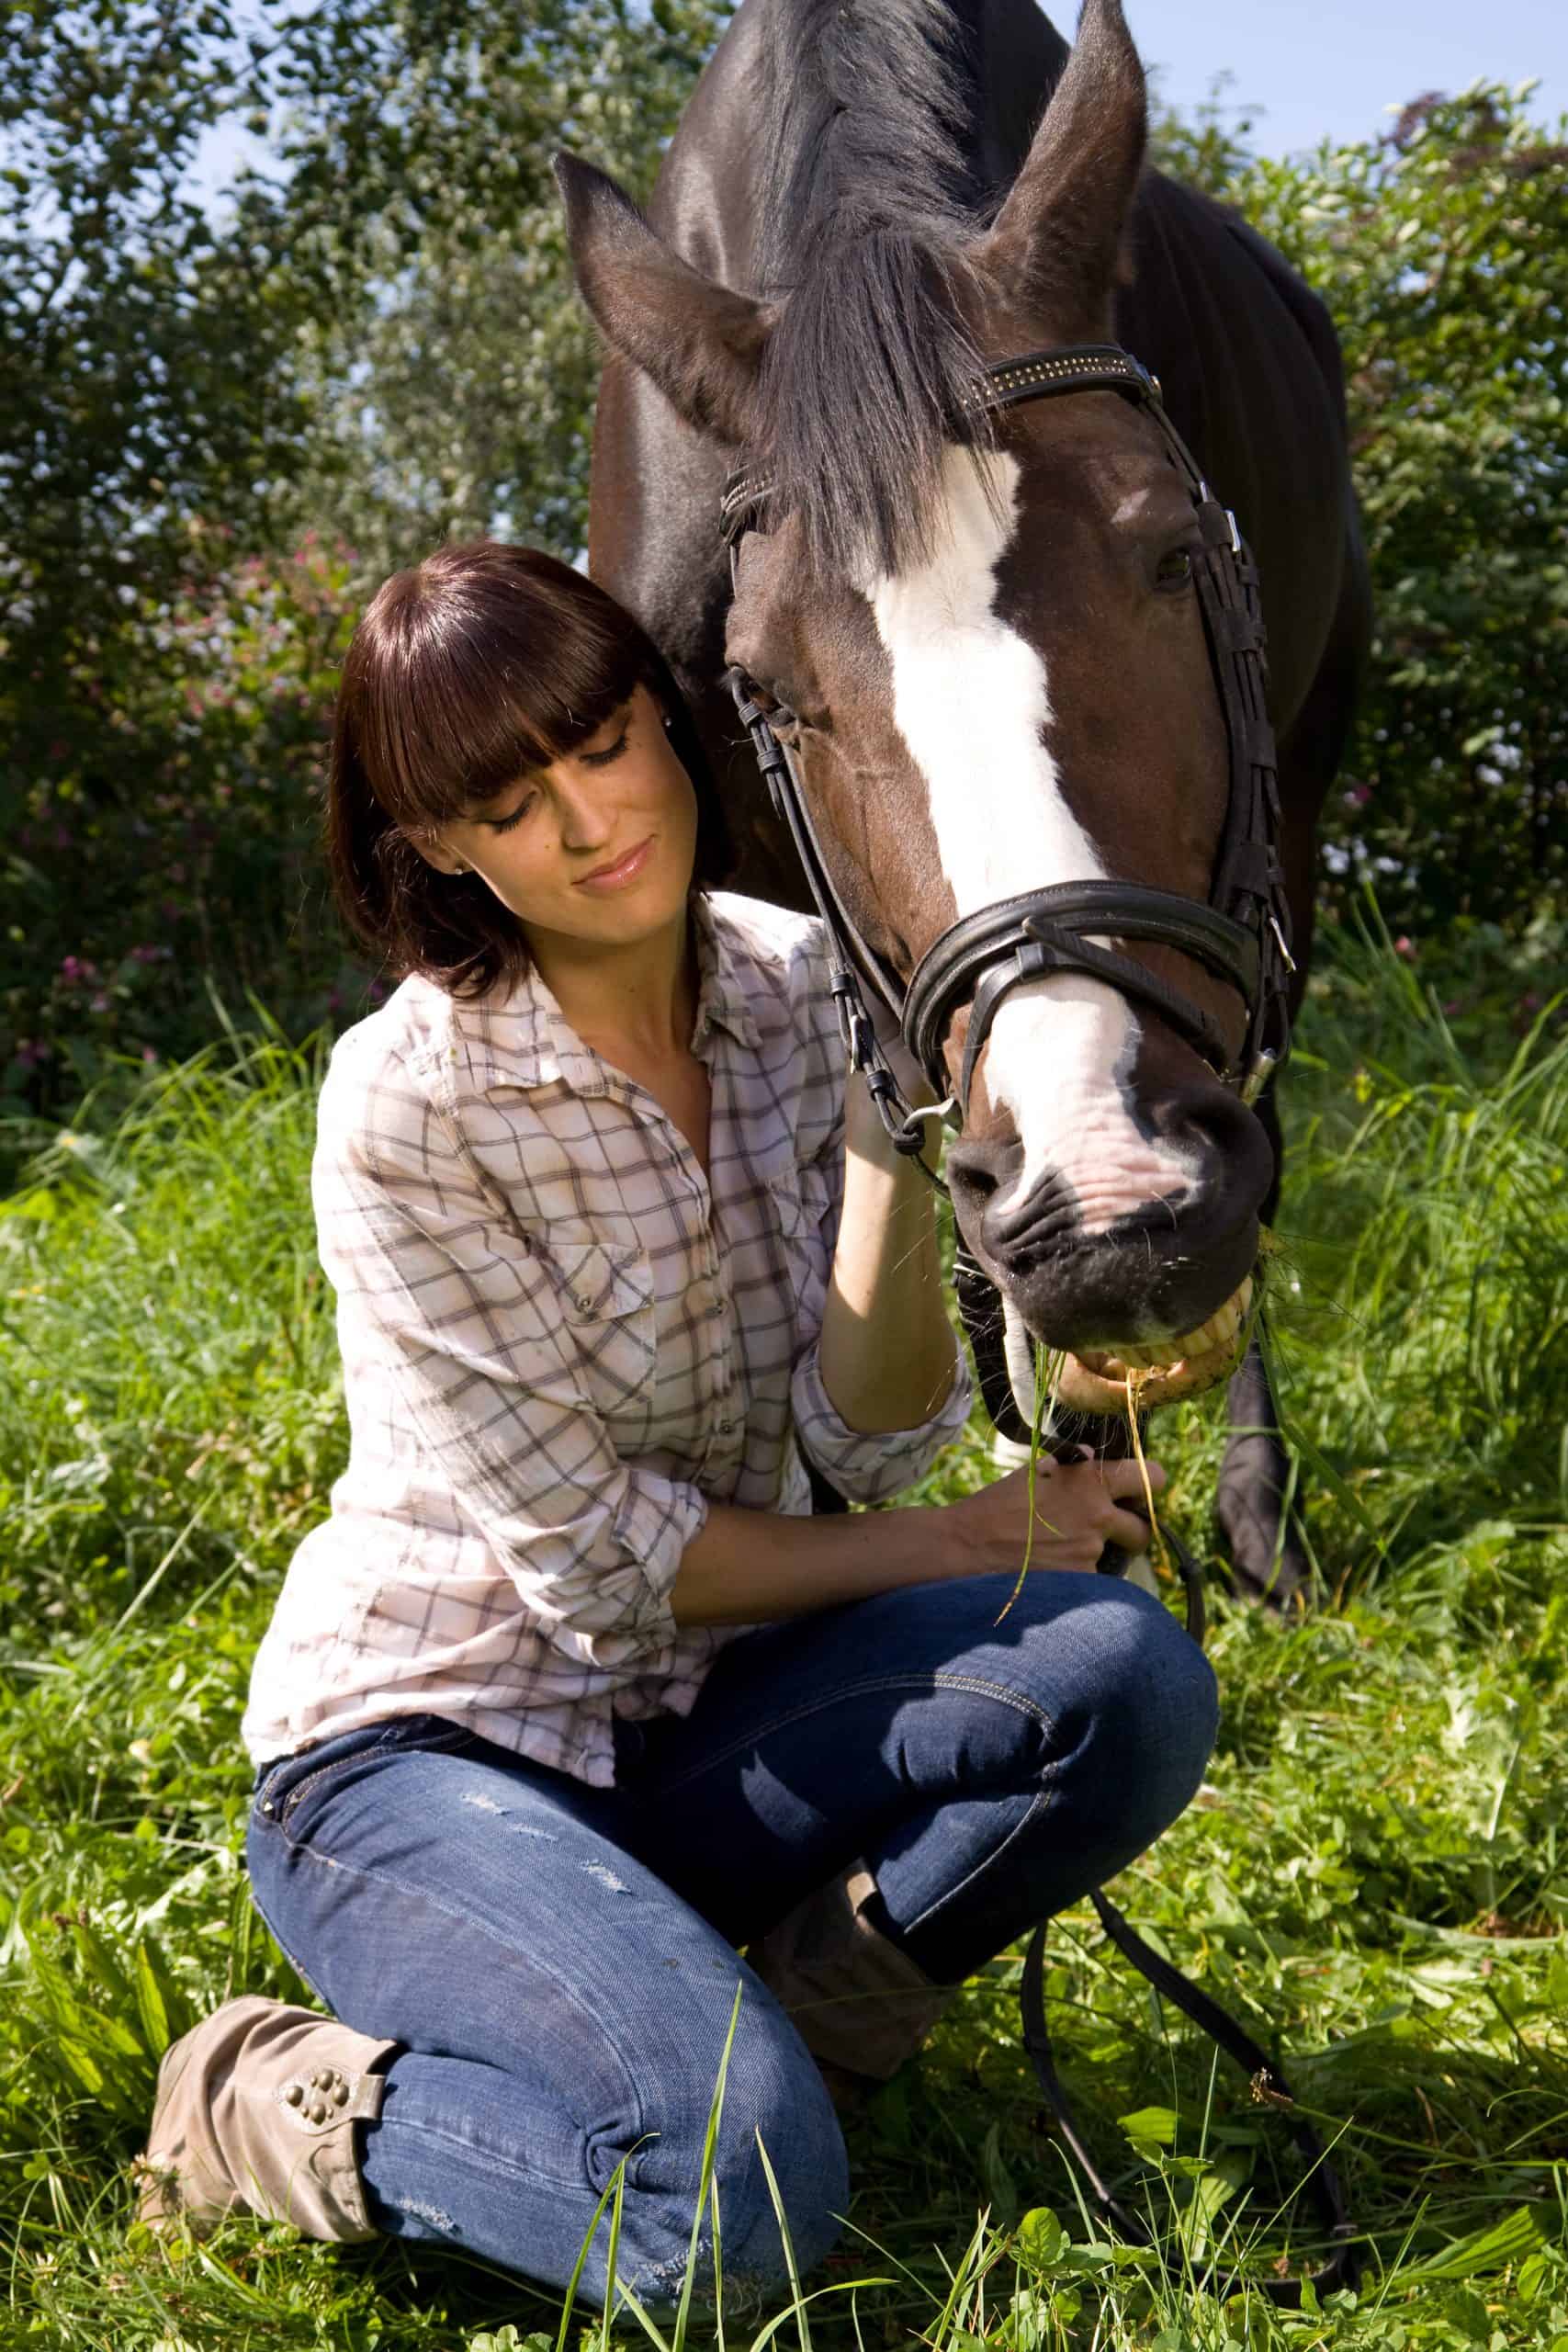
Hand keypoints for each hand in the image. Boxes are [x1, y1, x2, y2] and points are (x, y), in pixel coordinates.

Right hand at [946, 1451, 1167, 1577]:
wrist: (965, 1547)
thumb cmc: (995, 1506)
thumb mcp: (1036, 1472)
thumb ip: (1073, 1466)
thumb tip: (1094, 1455)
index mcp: (1091, 1478)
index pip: (1152, 1477)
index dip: (1149, 1487)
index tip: (1137, 1496)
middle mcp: (1099, 1514)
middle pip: (1142, 1531)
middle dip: (1129, 1535)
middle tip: (1106, 1536)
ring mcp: (1091, 1552)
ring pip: (1113, 1560)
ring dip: (1095, 1559)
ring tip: (1058, 1555)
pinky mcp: (1080, 1583)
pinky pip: (1091, 1582)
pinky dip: (1077, 1580)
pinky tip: (1049, 1573)